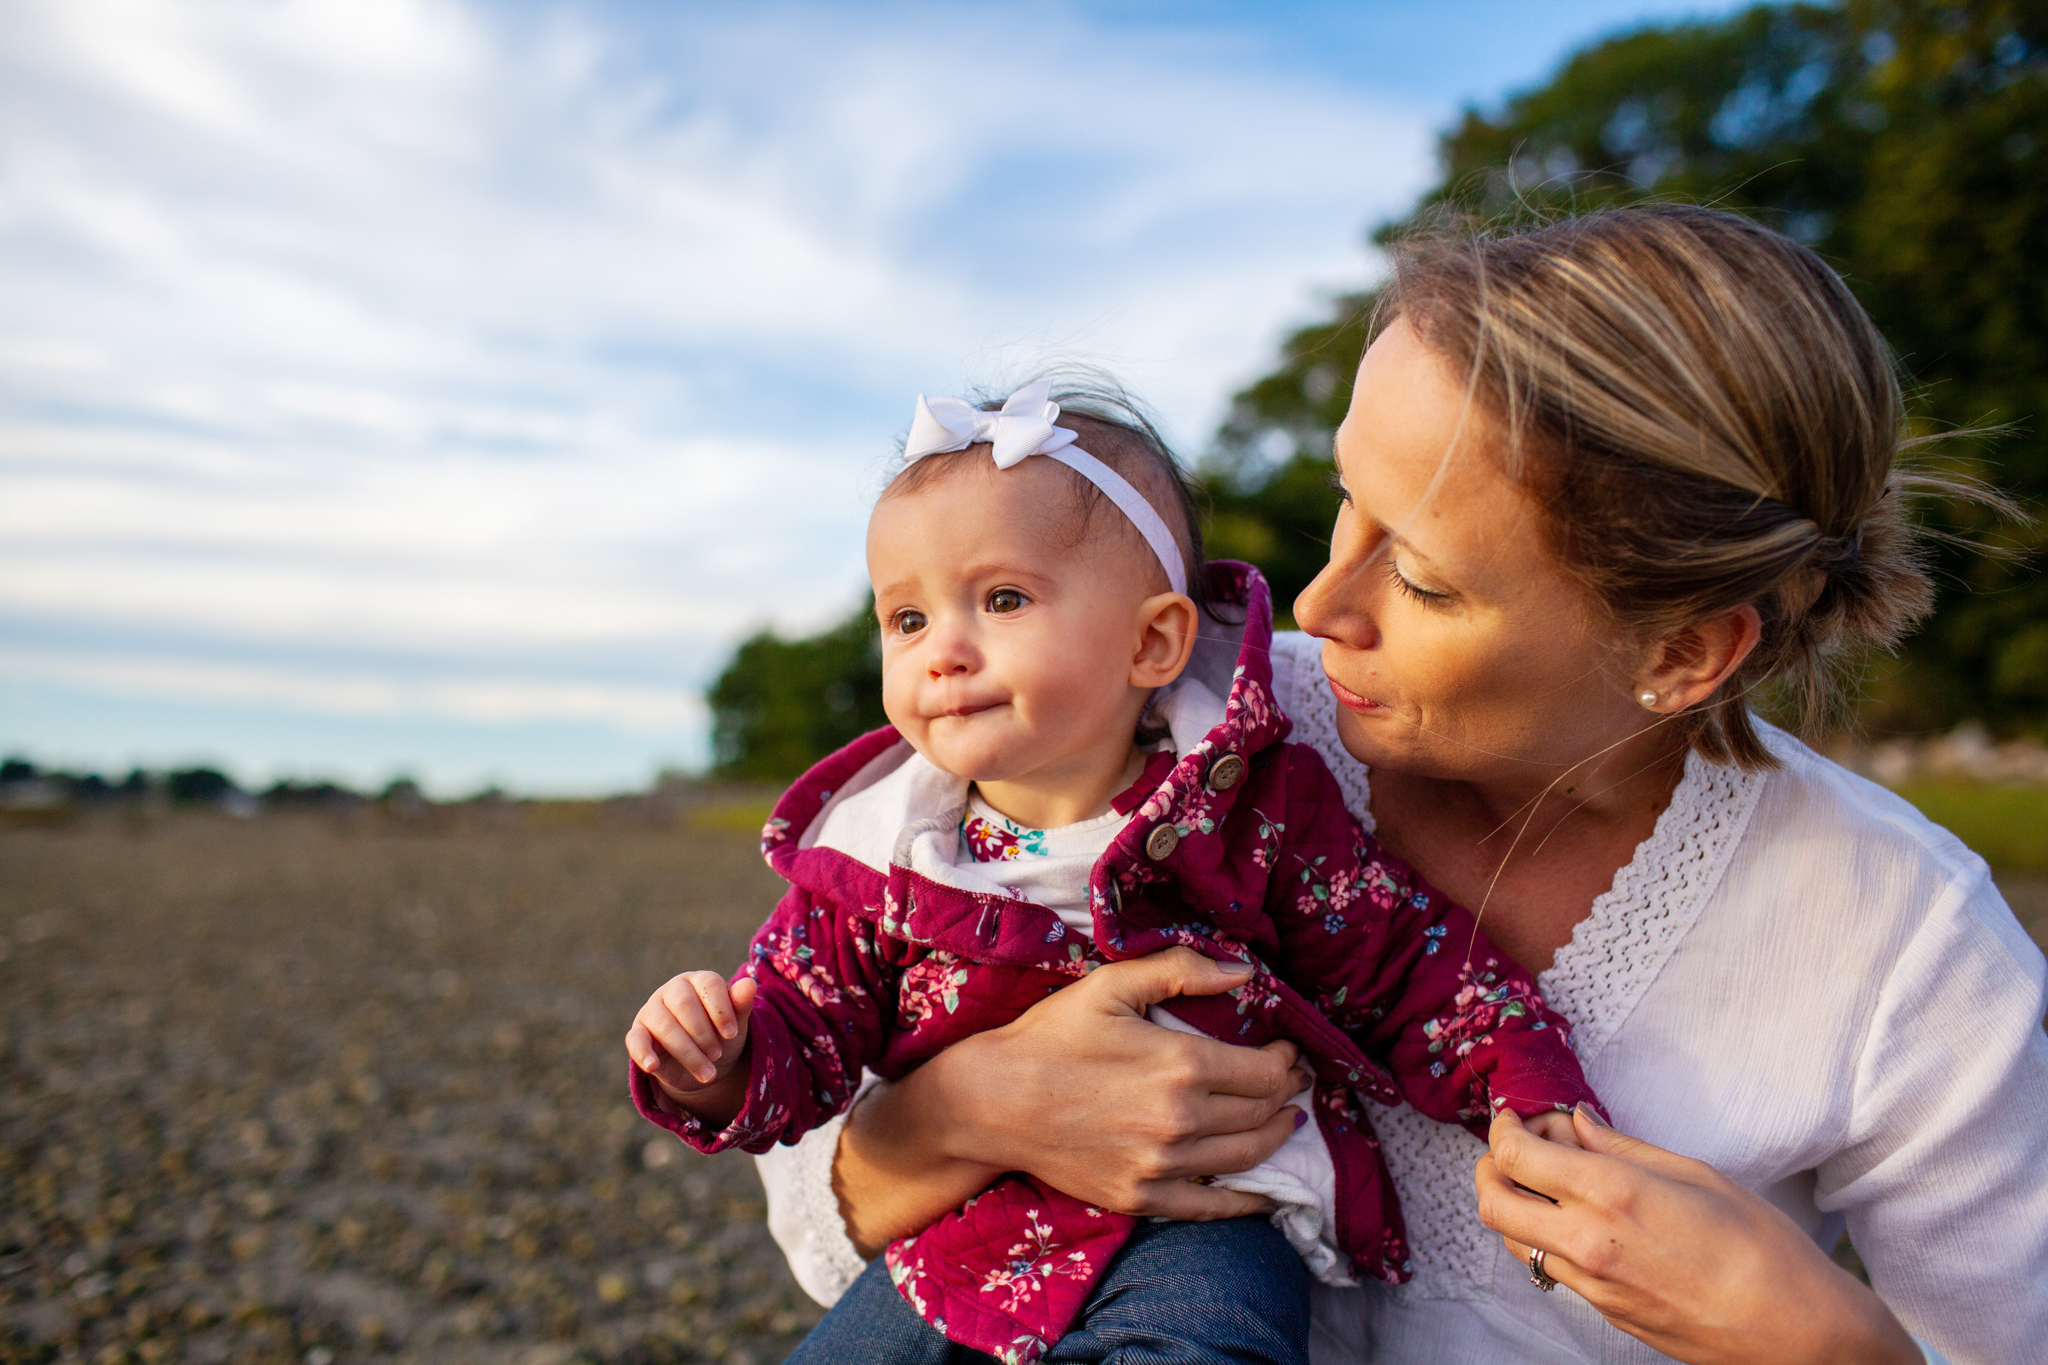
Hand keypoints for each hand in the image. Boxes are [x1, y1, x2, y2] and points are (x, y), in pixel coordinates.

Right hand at [625, 970, 758, 1104]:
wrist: (704, 1065)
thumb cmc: (721, 1036)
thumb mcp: (735, 1024)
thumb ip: (741, 1005)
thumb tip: (750, 984)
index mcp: (699, 981)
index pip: (709, 984)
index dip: (721, 1009)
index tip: (732, 1034)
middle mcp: (672, 990)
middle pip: (684, 1003)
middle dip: (703, 1033)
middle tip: (717, 1055)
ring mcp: (652, 1010)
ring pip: (664, 1024)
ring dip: (687, 1051)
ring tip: (707, 1073)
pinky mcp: (638, 1034)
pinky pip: (635, 1040)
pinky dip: (643, 1053)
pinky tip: (653, 1066)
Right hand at [838, 946, 1311, 1251]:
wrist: (992, 1100)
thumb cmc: (1050, 1036)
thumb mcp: (1111, 985)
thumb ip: (1180, 970)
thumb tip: (1244, 972)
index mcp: (1180, 1066)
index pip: (1265, 1073)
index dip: (1287, 1062)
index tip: (1288, 1052)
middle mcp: (1180, 1121)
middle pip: (1261, 1114)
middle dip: (1286, 1096)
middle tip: (1291, 1082)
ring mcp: (1161, 1166)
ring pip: (1245, 1158)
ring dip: (1274, 1138)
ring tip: (1282, 1122)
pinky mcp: (1139, 1197)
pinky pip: (1210, 1207)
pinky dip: (1245, 1200)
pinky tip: (1261, 1190)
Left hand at [1476, 1106, 1920, 1364]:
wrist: (1797, 1334)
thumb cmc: (1763, 1248)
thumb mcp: (1695, 1175)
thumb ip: (1623, 1147)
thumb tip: (1576, 1123)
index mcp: (1610, 1195)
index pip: (1515, 1156)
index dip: (1503, 1129)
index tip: (1513, 1115)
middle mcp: (1588, 1242)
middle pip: (1493, 1202)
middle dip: (1488, 1167)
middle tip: (1511, 1146)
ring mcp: (1592, 1285)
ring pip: (1514, 1241)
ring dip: (1512, 1206)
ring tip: (1543, 1181)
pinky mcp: (1604, 1312)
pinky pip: (1551, 1269)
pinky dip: (1544, 1237)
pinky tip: (1577, 1219)